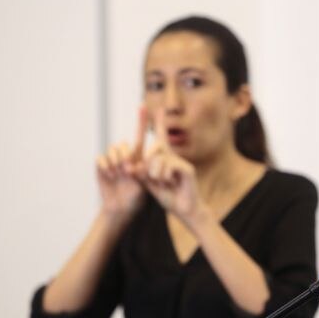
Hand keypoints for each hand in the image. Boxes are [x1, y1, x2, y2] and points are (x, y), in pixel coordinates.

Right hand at [95, 107, 147, 218]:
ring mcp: (112, 160)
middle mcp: (125, 155)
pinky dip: (105, 167)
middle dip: (124, 156)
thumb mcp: (145, 181)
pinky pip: (101, 158)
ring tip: (119, 174)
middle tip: (128, 170)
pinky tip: (110, 175)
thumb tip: (136, 158)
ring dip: (115, 162)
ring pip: (112, 149)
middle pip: (123, 143)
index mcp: (137, 157)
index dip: (141, 120)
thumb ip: (144, 167)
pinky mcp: (101, 165)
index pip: (140, 135)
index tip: (142, 105)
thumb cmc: (136, 196)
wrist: (121, 207)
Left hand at [140, 107, 203, 223]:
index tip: (158, 108)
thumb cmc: (168, 196)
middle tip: (153, 177)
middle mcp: (173, 156)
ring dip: (155, 174)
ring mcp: (181, 161)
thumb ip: (140, 173)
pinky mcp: (187, 168)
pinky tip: (170, 183)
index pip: (161, 136)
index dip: (159, 122)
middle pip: (155, 146)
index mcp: (164, 158)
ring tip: (163, 183)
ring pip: (158, 158)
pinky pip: (168, 166)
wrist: (184, 209)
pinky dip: (163, 176)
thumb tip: (131, 165)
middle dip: (148, 163)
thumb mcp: (148, 183)